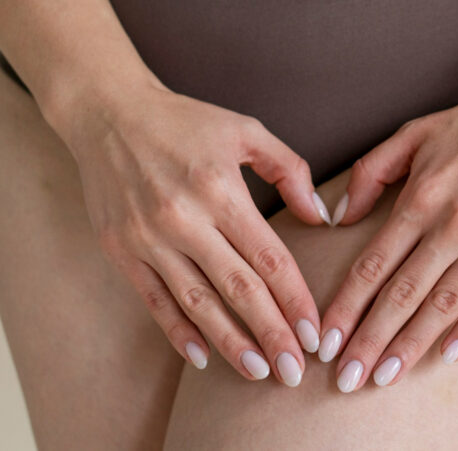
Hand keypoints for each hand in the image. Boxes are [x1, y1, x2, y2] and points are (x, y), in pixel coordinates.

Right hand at [65, 80, 331, 385]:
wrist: (108, 113)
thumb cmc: (187, 121)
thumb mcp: (247, 130)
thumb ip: (289, 170)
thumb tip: (321, 216)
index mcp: (220, 190)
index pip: (268, 257)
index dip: (294, 299)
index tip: (315, 332)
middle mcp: (184, 219)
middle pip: (238, 288)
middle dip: (271, 333)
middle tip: (294, 370)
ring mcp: (148, 238)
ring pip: (197, 302)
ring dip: (230, 342)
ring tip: (259, 370)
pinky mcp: (120, 250)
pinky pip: (154, 300)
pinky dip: (178, 331)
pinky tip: (203, 356)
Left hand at [317, 77, 457, 391]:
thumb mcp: (415, 132)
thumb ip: (371, 172)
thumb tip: (339, 216)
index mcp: (422, 196)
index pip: (374, 264)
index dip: (347, 307)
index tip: (326, 340)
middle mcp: (454, 222)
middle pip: (403, 294)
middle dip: (370, 341)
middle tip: (346, 380)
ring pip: (445, 303)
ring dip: (412, 344)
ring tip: (386, 376)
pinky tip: (446, 355)